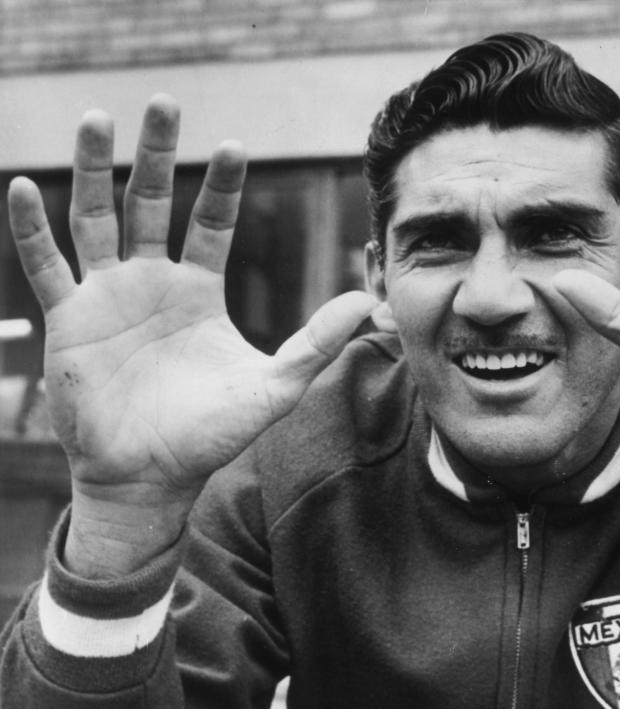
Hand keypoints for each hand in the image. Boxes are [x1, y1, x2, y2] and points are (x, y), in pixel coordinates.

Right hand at [8, 95, 374, 575]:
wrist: (151, 477)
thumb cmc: (212, 436)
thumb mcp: (274, 387)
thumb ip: (315, 343)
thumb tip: (365, 302)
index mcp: (198, 292)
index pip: (212, 223)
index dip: (223, 185)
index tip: (234, 145)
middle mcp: (151, 283)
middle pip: (151, 202)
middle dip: (157, 153)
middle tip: (164, 101)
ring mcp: (107, 297)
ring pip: (96, 217)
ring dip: (91, 169)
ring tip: (94, 117)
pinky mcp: (68, 320)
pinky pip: (46, 265)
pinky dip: (31, 228)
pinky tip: (21, 186)